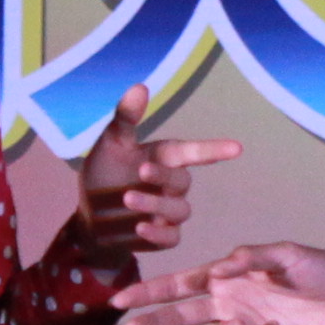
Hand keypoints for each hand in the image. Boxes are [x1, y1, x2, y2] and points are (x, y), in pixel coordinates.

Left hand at [71, 83, 240, 259]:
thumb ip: (125, 118)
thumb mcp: (110, 144)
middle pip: (182, 181)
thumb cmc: (103, 174)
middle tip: (140, 172)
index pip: (192, 152)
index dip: (213, 150)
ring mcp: (168, 212)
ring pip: (179, 210)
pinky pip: (171, 238)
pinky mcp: (162, 236)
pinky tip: (139, 228)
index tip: (237, 148)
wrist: (88, 216)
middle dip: (163, 177)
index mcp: (163, 158)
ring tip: (126, 199)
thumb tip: (140, 86)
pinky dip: (157, 234)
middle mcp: (170, 185)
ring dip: (154, 204)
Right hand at [111, 241, 324, 324]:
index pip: (182, 283)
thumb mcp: (288, 254)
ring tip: (243, 324)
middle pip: (181, 316)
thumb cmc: (322, 271)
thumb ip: (251, 257)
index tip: (122, 298)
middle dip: (154, 321)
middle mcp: (230, 303)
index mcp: (229, 277)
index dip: (151, 291)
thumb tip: (216, 269)